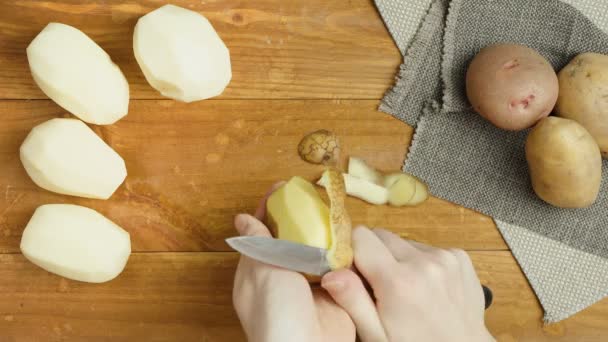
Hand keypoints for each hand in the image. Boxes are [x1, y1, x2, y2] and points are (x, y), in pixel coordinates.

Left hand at [232, 184, 355, 341]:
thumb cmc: (276, 316)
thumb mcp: (262, 273)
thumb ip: (258, 244)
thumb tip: (241, 218)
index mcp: (258, 272)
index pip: (262, 233)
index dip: (270, 209)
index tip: (284, 187)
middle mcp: (284, 277)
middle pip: (293, 239)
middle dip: (303, 217)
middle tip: (317, 194)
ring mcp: (310, 286)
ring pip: (318, 251)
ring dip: (327, 232)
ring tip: (336, 208)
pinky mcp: (335, 294)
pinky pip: (340, 268)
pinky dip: (346, 253)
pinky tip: (352, 235)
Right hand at [321, 226, 493, 341]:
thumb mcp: (376, 335)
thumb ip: (352, 301)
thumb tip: (330, 273)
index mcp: (398, 281)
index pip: (360, 236)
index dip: (352, 252)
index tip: (354, 273)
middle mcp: (424, 261)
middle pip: (381, 235)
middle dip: (374, 255)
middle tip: (379, 286)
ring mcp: (446, 257)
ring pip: (404, 242)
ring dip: (399, 259)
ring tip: (406, 290)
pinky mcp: (460, 257)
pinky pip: (426, 248)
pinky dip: (421, 262)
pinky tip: (426, 287)